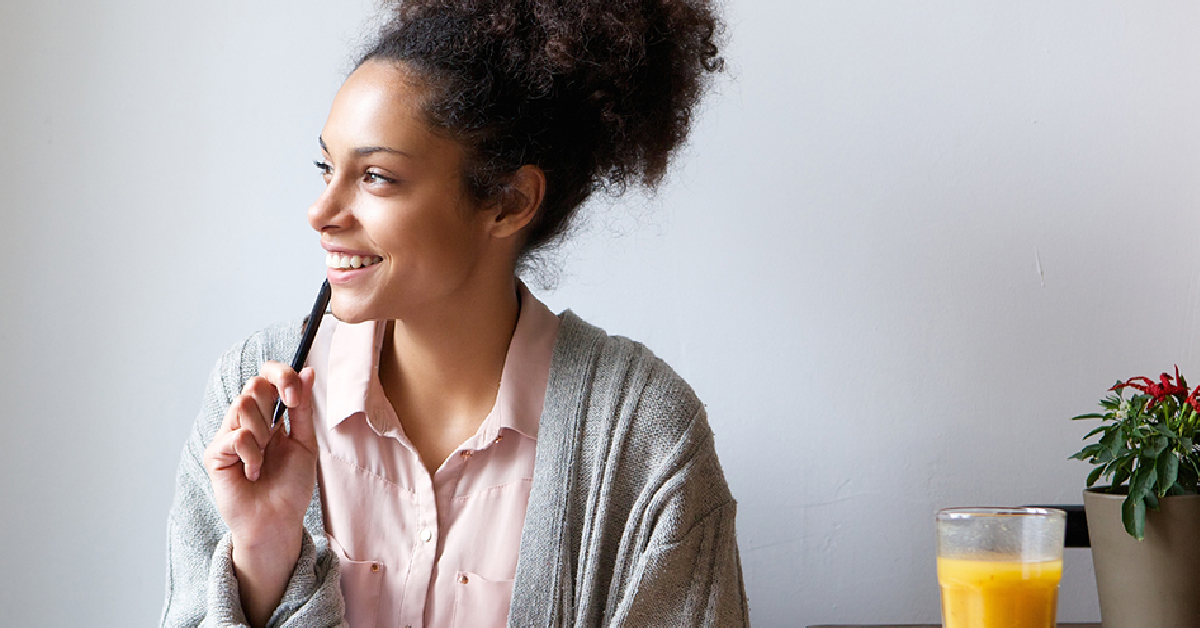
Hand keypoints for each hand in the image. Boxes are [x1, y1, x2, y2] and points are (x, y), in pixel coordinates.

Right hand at [203, 361, 316, 625]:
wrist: (278, 521)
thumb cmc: (291, 486)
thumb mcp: (305, 443)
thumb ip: (303, 409)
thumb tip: (308, 371)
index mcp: (269, 415)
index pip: (267, 377)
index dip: (281, 375)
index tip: (296, 395)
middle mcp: (246, 421)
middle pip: (253, 385)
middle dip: (275, 400)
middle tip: (283, 430)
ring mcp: (228, 436)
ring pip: (243, 405)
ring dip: (264, 433)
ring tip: (266, 459)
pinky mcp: (215, 455)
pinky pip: (235, 437)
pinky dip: (252, 455)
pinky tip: (254, 473)